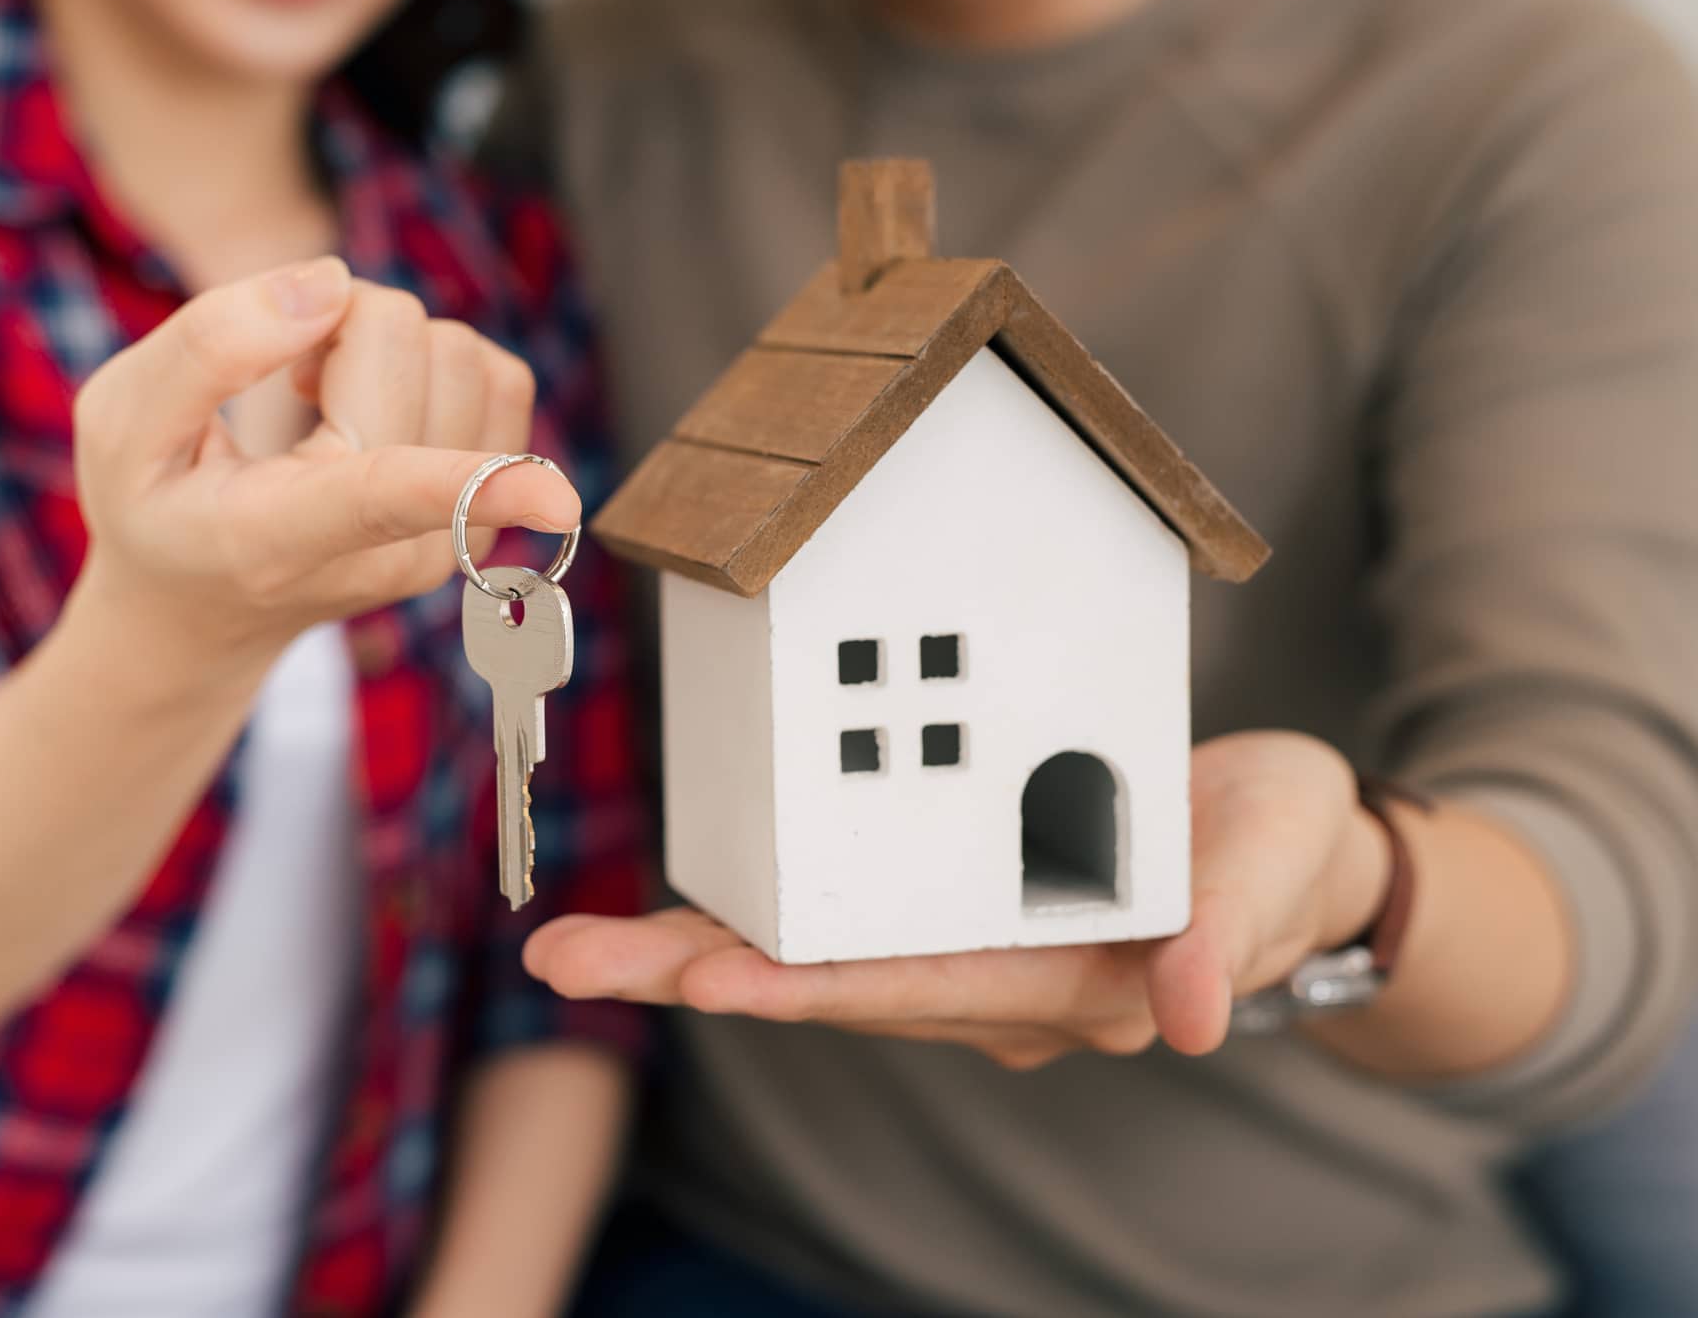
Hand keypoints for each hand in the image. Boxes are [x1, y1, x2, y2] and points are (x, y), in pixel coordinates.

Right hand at [69, 257, 574, 679]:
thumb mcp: (119, 423)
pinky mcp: (482, 519)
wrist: (196, 613)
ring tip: (319, 402)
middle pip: (419, 344)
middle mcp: (386, 553)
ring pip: (468, 353)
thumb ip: (208, 346)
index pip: (385, 496)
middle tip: (283, 383)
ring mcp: (446, 545)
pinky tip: (364, 411)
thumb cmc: (153, 507)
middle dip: (343, 323)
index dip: (470, 479)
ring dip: (389, 346)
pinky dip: (432, 366)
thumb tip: (330, 283)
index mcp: (283, 537)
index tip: (558, 497)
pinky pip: (498, 380)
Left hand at [525, 731, 1391, 1064]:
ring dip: (696, 943)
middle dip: (699, 969)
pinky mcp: (950, 891)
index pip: (914, 985)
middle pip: (827, 978)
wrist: (1286, 838)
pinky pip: (837, 901)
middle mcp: (994, 975)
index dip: (809, 981)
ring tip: (577, 939)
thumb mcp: (1275, 869)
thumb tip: (1189, 1019)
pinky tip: (675, 889)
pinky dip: (754, 896)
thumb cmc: (1282, 849)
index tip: (709, 976)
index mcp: (1064, 977)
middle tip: (573, 957)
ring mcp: (964, 939)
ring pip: (813, 947)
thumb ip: (1228, 935)